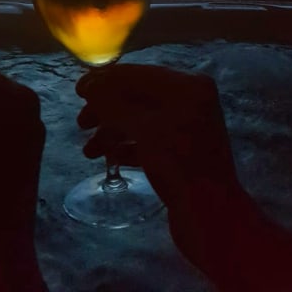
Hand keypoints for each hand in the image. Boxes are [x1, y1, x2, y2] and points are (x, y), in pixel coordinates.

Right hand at [76, 64, 291, 290]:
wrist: (212, 217)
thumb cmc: (179, 163)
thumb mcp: (143, 127)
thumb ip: (113, 103)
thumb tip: (91, 85)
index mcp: (187, 87)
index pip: (138, 74)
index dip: (106, 80)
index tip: (78, 89)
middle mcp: (190, 102)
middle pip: (138, 97)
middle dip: (107, 110)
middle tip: (81, 123)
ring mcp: (188, 128)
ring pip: (141, 120)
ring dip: (112, 131)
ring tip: (89, 151)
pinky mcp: (183, 153)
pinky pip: (149, 141)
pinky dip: (127, 147)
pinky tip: (110, 158)